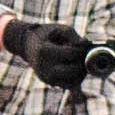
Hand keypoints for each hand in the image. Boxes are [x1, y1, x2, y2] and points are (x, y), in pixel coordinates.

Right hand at [0, 16, 114, 84]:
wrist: (27, 45)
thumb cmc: (47, 35)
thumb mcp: (60, 29)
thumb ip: (74, 36)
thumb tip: (87, 46)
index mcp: (44, 51)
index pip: (71, 53)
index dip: (83, 49)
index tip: (86, 45)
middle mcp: (44, 67)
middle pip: (73, 70)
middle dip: (83, 62)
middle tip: (87, 54)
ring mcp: (46, 77)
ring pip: (73, 81)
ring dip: (82, 72)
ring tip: (81, 60)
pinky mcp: (50, 83)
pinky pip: (69, 85)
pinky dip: (76, 78)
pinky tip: (76, 67)